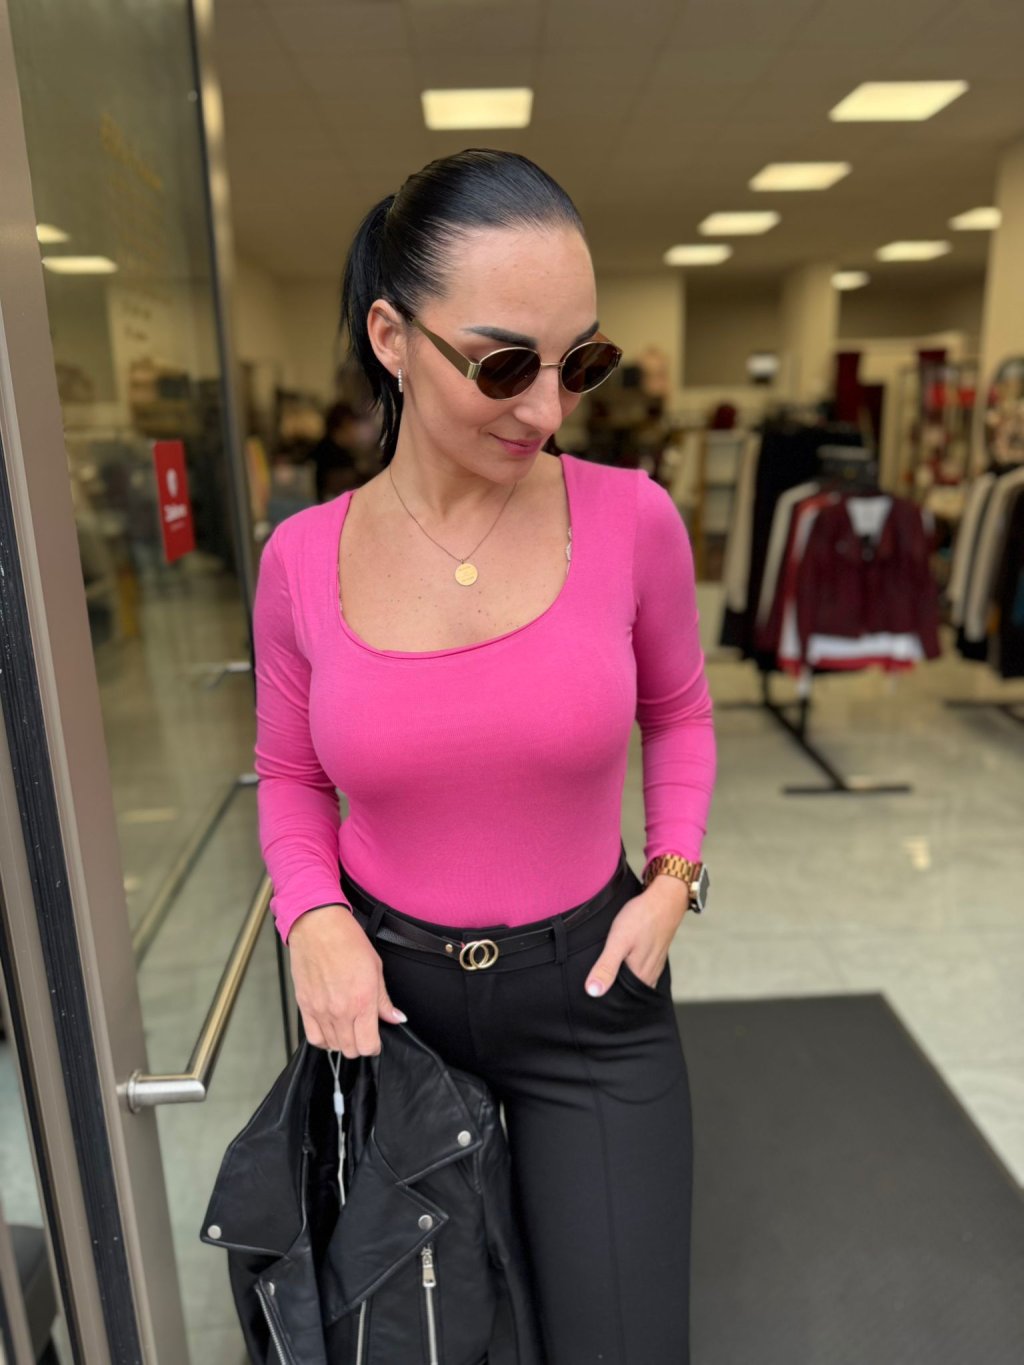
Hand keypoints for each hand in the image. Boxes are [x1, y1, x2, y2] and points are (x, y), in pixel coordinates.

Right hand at [287, 904, 407, 1057]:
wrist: (318, 926)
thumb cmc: (348, 941)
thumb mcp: (376, 968)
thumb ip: (384, 1000)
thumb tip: (396, 1017)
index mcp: (363, 1001)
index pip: (368, 1046)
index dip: (375, 1046)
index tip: (375, 1038)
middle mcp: (341, 1011)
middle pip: (350, 1050)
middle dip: (359, 1045)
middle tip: (362, 1031)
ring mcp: (321, 1010)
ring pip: (332, 1046)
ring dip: (341, 1042)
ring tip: (346, 1028)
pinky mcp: (305, 1006)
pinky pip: (313, 1037)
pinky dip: (323, 1039)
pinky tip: (329, 1029)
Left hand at [584, 882, 686, 995]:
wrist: (665, 899)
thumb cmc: (641, 918)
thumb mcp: (618, 941)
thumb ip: (606, 967)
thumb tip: (593, 992)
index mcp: (640, 977)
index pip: (619, 999)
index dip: (604, 997)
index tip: (591, 991)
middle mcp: (649, 976)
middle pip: (628, 992)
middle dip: (613, 991)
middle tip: (596, 982)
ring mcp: (654, 966)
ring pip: (636, 982)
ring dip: (622, 982)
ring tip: (607, 975)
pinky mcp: (656, 956)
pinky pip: (642, 972)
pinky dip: (632, 972)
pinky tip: (624, 964)